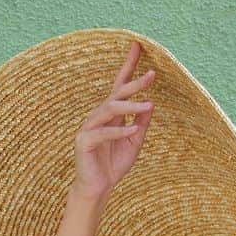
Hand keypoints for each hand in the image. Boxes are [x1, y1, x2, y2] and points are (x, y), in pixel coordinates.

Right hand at [72, 39, 154, 198]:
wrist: (97, 188)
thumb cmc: (114, 166)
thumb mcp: (133, 143)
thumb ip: (141, 126)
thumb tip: (152, 106)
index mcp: (111, 114)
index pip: (120, 85)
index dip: (128, 66)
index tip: (138, 46)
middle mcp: (99, 116)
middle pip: (117, 93)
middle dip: (134, 83)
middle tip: (152, 75)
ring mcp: (89, 126)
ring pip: (110, 110)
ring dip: (130, 107)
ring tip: (148, 105)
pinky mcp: (83, 141)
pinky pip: (103, 133)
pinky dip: (119, 131)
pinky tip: (133, 129)